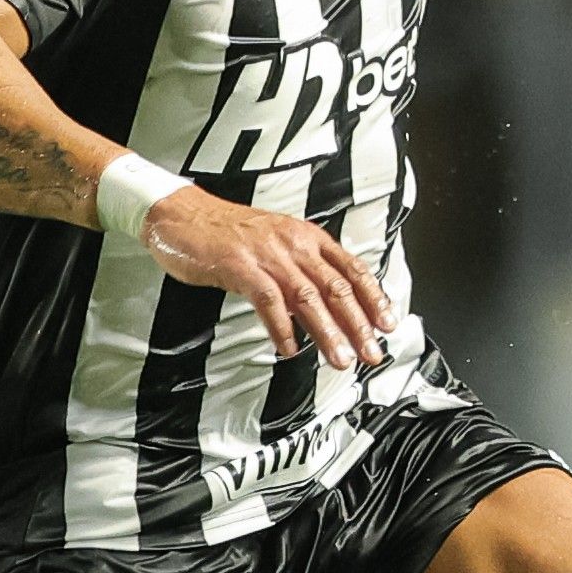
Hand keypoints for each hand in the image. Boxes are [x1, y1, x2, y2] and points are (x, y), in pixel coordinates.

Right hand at [142, 183, 391, 371]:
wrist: (183, 215)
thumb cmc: (228, 232)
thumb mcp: (277, 242)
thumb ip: (304, 269)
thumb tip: (330, 303)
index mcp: (307, 237)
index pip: (351, 268)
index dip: (374, 298)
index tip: (388, 324)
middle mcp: (292, 244)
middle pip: (336, 287)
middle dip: (358, 324)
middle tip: (370, 352)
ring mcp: (267, 254)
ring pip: (308, 296)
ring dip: (327, 332)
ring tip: (339, 357)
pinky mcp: (240, 266)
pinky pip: (268, 300)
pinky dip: (281, 326)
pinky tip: (288, 346)